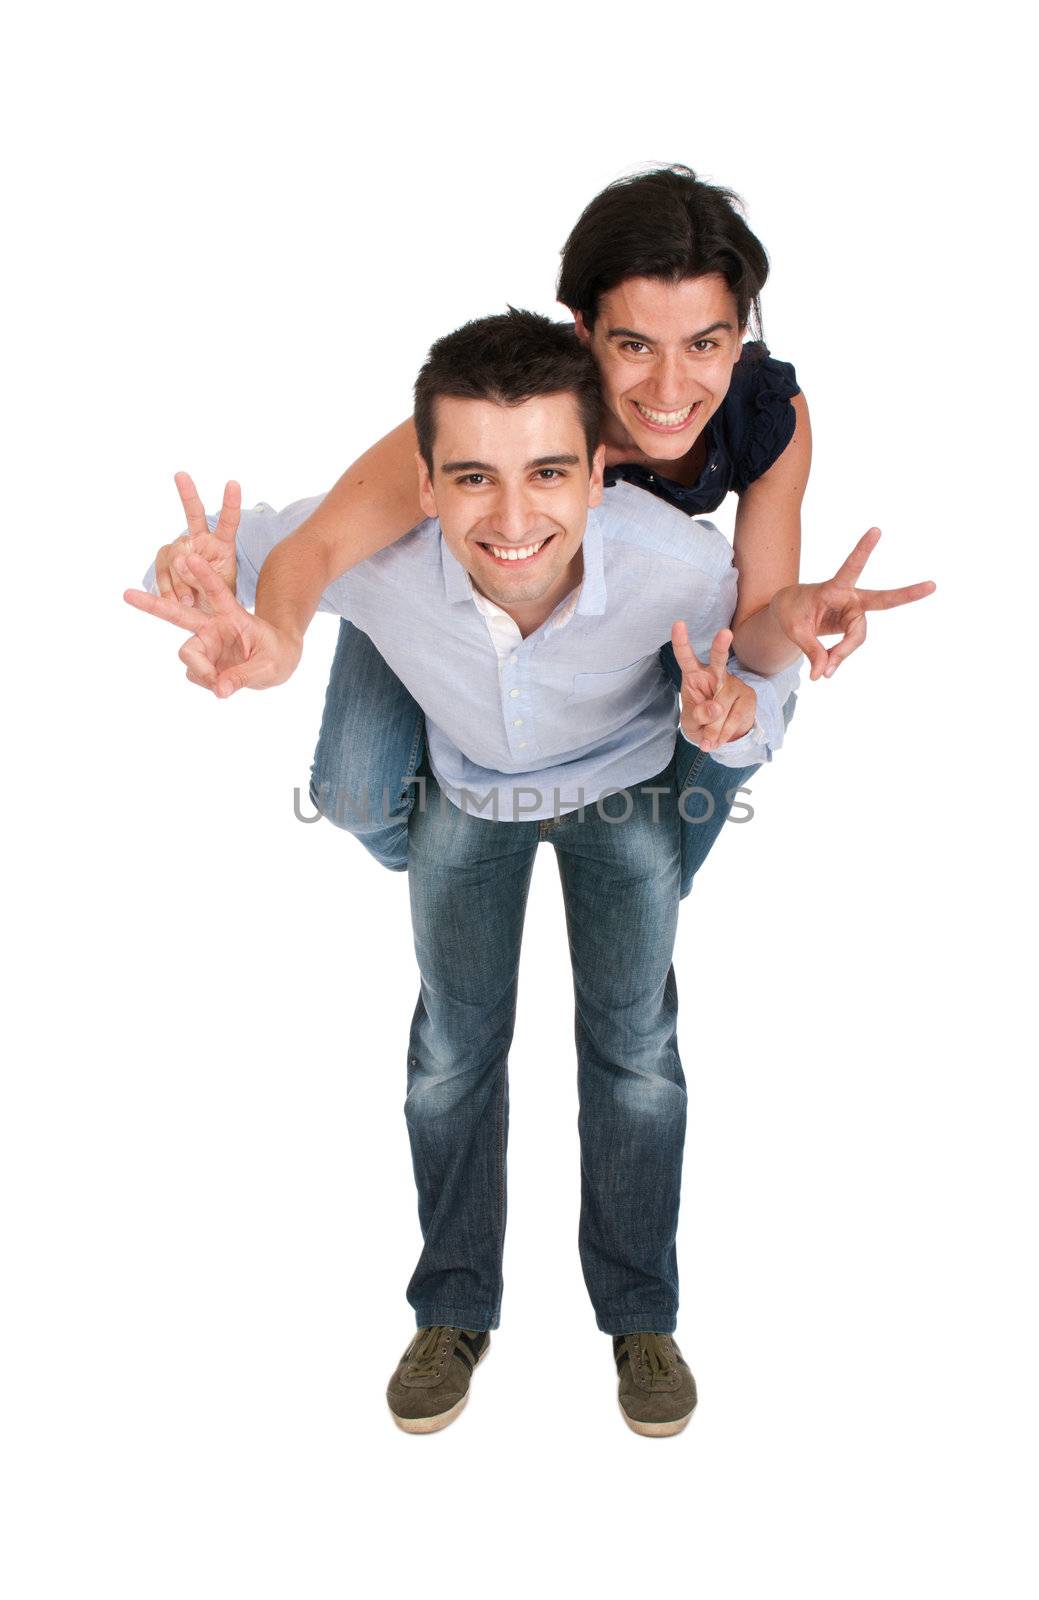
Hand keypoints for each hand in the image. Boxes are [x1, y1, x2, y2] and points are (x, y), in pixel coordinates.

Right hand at [124, 551, 302, 694]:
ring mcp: (206, 643)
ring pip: (188, 655)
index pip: (217, 592)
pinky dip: (207, 682)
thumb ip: (243, 677)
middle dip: (152, 604)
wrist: (277, 663)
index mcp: (233, 615)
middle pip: (178, 614)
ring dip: (202, 671)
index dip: (203, 576)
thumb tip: (218, 690)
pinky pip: (196, 674)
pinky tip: (223, 682)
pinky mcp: (204, 659)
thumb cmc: (278, 655)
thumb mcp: (270, 667)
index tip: (189, 557)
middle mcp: (214, 626)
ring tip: (224, 682)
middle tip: (126, 594)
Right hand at [152, 473, 239, 608]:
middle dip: (188, 494)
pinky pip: (162, 571)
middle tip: (181, 474)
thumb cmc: (217, 597)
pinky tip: (175, 600)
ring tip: (190, 601)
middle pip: (194, 514)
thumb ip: (201, 576)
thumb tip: (180, 558)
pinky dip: (168, 589)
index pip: (229, 523)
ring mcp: (181, 548)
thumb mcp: (218, 590)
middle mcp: (201, 540)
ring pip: (175, 557)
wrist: (203, 612)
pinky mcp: (166, 560)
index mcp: (222, 545)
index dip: (231, 504)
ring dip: (181, 582)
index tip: (233, 483)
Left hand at [672, 623, 756, 752]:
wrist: (721, 736)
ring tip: (708, 739)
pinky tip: (719, 739)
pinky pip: (735, 717)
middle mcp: (715, 674)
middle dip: (721, 646)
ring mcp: (733, 683)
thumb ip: (697, 716)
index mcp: (694, 675)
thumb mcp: (691, 724)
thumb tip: (715, 708)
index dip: (681, 641)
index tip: (678, 624)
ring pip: (723, 705)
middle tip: (725, 633)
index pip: (685, 656)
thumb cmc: (700, 722)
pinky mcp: (748, 696)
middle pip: (718, 659)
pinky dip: (724, 733)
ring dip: (713, 729)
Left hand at [769, 528, 935, 680]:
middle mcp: (850, 597)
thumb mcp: (794, 630)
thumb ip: (811, 650)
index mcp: (833, 587)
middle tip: (933, 585)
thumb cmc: (791, 612)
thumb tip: (824, 673)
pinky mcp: (853, 624)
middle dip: (907, 594)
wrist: (791, 612)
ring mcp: (854, 612)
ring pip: (857, 637)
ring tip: (824, 672)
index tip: (876, 530)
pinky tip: (827, 668)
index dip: (863, 550)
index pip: (851, 567)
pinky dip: (840, 657)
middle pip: (883, 600)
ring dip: (842, 654)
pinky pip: (851, 644)